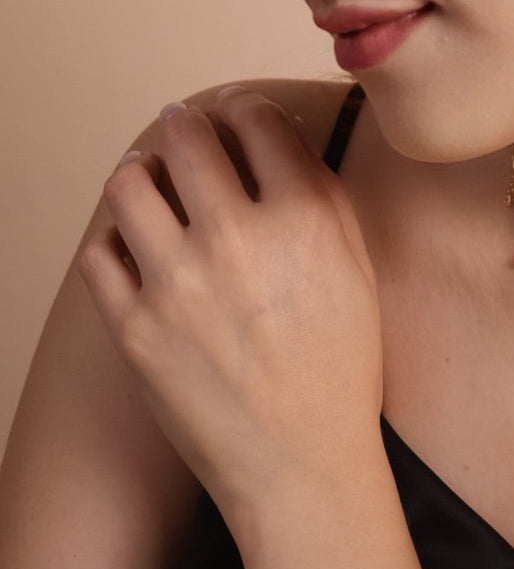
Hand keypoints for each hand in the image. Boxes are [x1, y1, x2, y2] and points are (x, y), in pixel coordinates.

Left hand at [78, 87, 382, 522]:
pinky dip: (116, 237)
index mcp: (305, 218)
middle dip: (184, 123)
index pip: (257, 119)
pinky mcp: (134, 329)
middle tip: (183, 127)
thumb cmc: (340, 366)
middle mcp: (238, 238)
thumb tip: (278, 140)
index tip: (238, 113)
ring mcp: (178, 284)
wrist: (302, 461)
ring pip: (129, 184)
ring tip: (149, 176)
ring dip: (140, 170)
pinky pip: (101, 252)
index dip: (245, 107)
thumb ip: (322, 196)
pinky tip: (136, 243)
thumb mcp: (358, 269)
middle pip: (186, 137)